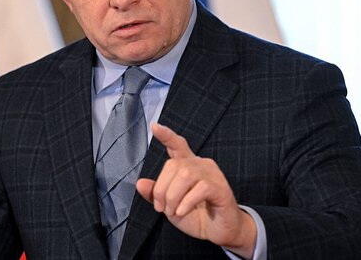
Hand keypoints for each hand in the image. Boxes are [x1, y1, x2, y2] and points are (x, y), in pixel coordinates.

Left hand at [136, 124, 255, 257]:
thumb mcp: (169, 206)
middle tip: (162, 208)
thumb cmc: (195, 215)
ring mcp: (213, 174)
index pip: (177, 145)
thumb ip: (155, 194)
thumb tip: (139, 183)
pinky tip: (182, 212)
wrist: (218, 233)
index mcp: (188, 165)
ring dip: (173, 196)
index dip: (166, 136)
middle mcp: (201, 164)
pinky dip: (186, 202)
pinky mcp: (221, 188)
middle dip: (162, 188)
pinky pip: (200, 188)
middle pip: (174, 164)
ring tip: (173, 211)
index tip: (154, 126)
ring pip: (185, 175)